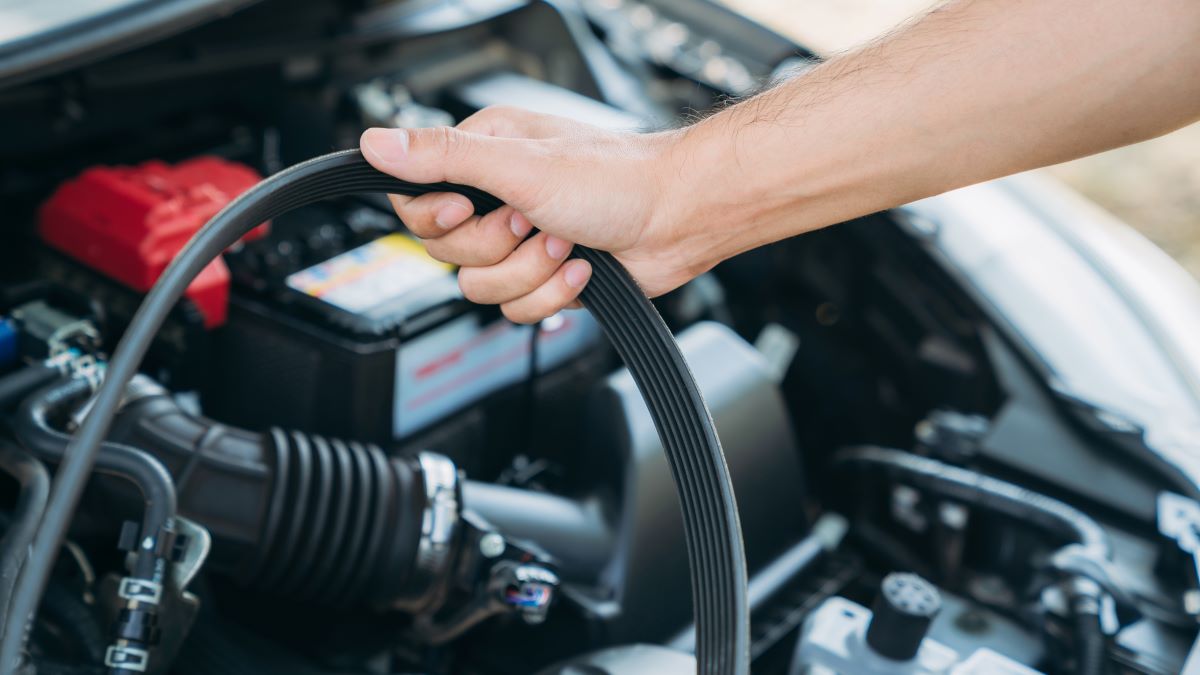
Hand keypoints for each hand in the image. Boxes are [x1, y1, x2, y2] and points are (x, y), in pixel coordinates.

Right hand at [359, 107, 710, 322]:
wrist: (677, 218)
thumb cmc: (615, 178)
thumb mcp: (518, 163)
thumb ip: (443, 158)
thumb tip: (375, 143)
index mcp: (483, 157)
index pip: (415, 200)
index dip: (437, 218)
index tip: (469, 210)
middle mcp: (497, 197)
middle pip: (447, 252)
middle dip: (496, 248)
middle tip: (531, 221)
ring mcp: (522, 241)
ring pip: (481, 288)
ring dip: (530, 272)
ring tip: (566, 242)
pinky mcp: (545, 276)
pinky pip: (518, 309)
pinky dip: (552, 293)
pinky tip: (581, 266)